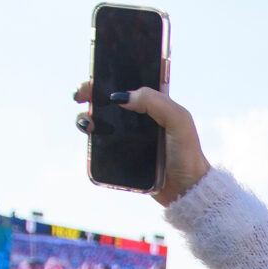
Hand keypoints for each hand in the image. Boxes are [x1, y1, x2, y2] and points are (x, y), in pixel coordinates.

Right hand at [73, 82, 210, 206]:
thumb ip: (155, 102)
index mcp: (154, 105)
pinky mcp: (123, 156)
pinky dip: (91, 138)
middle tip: (80, 97)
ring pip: (101, 121)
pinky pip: (101, 144)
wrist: (187, 190)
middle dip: (90, 95)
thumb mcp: (178, 120)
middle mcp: (139, 119)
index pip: (128, 85)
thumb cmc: (187, 153)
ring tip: (86, 122)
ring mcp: (130, 138)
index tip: (93, 80)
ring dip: (86, 116)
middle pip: (109, 101)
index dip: (108, 79)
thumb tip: (121, 97)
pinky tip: (90, 136)